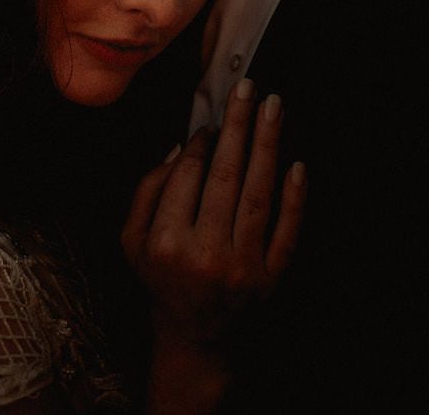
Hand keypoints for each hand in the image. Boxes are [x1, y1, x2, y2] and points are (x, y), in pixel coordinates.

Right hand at [121, 78, 306, 349]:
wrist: (196, 339)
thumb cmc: (162, 281)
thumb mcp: (131, 243)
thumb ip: (146, 193)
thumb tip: (179, 148)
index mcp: (165, 242)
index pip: (188, 177)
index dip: (202, 144)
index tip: (212, 122)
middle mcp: (204, 254)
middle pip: (226, 177)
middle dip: (238, 127)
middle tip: (248, 89)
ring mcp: (242, 268)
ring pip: (258, 195)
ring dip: (268, 146)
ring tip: (274, 107)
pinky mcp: (272, 279)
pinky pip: (287, 231)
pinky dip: (294, 197)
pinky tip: (297, 163)